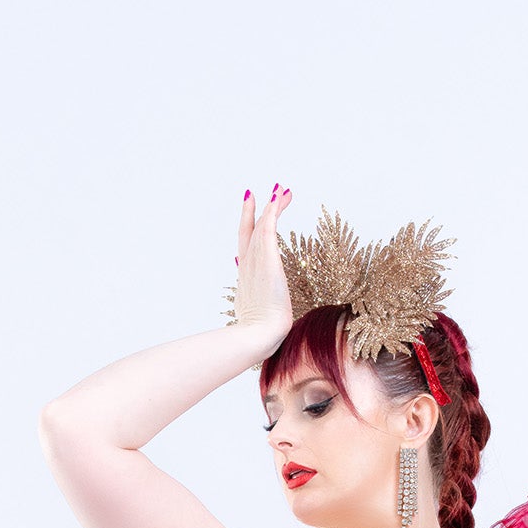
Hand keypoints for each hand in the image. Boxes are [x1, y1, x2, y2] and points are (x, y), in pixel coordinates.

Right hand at [232, 185, 292, 355]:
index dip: (248, 236)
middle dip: (254, 213)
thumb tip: (270, 324)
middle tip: (262, 195)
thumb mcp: (260, 325)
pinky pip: (269, 226)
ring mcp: (255, 261)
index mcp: (246, 282)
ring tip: (281, 189)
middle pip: (249, 233)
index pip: (246, 252)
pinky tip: (280, 195)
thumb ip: (263, 318)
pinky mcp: (266, 256)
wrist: (258, 336)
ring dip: (272, 206)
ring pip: (262, 225)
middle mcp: (247, 267)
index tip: (254, 222)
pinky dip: (273, 209)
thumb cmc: (262, 337)